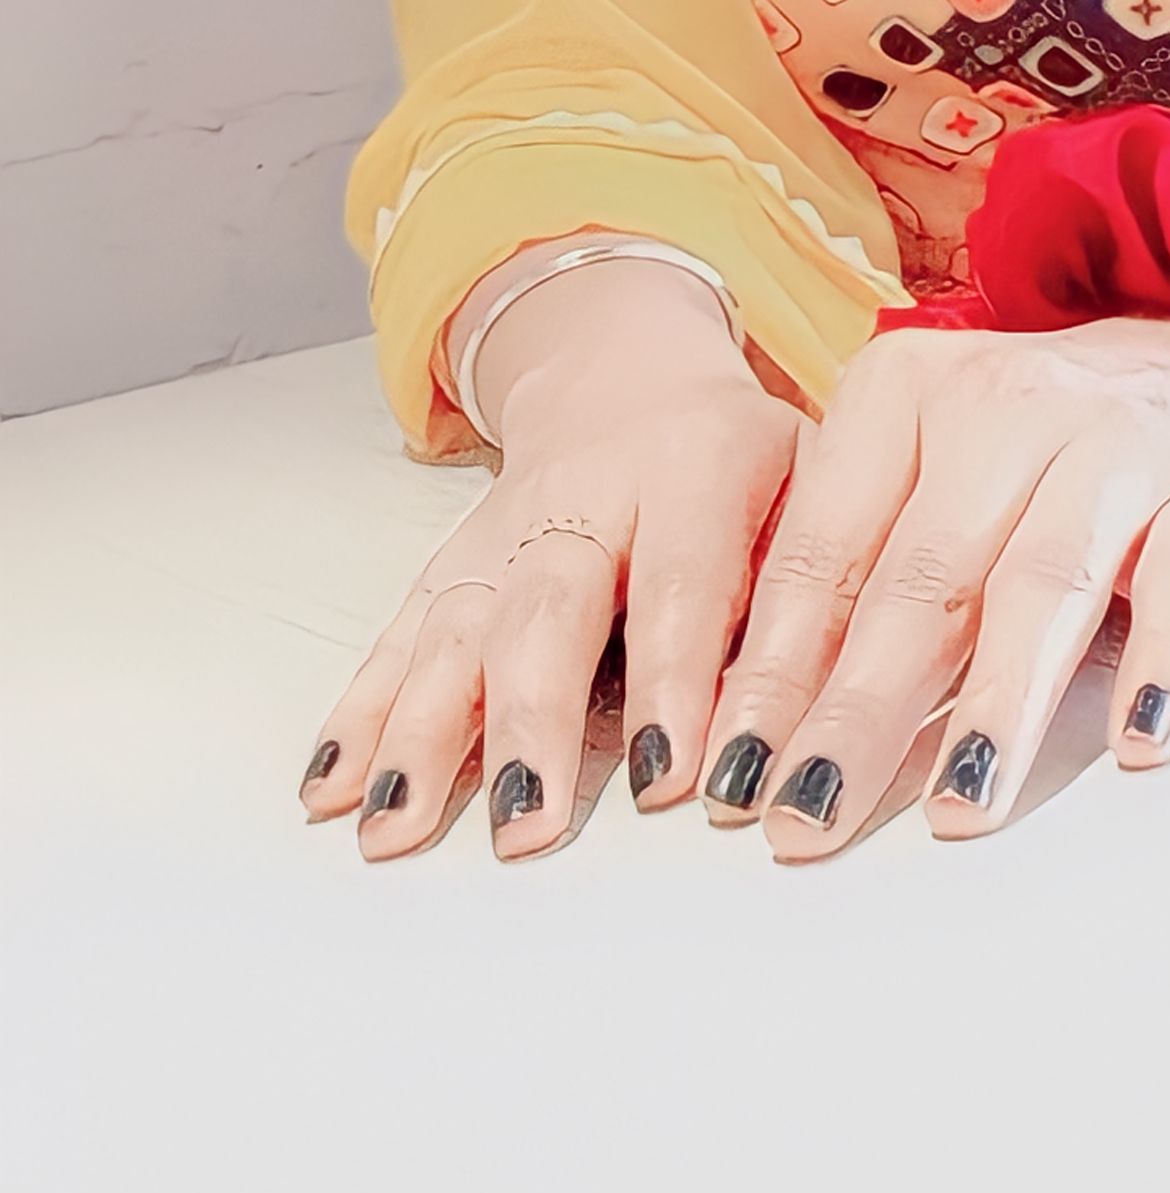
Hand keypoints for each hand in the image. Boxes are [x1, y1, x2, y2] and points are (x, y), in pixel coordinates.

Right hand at [297, 260, 796, 858]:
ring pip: (460, 623)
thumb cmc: (747, 458)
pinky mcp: (454, 559)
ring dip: (422, 728)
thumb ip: (814, 593)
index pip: (685, 580)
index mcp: (699, 465)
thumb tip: (809, 731)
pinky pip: (402, 630)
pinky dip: (363, 709)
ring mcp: (506, 527)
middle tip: (526, 821)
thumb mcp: (813, 485)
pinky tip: (331, 785)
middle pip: (550, 607)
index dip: (676, 678)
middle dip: (531, 718)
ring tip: (397, 826)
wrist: (630, 366)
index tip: (671, 778)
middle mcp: (588, 494)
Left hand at [700, 311, 1169, 858]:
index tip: (734, 775)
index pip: (824, 550)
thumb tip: (756, 725)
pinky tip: (1137, 739)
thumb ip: (855, 570)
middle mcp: (1003, 406)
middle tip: (808, 814)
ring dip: (998, 703)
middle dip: (859, 711)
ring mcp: (1116, 444)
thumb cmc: (1043, 451)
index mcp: (904, 393)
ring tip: (958, 805)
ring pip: (1044, 583)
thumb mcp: (931, 473)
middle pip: (920, 581)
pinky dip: (1162, 660)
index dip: (773, 670)